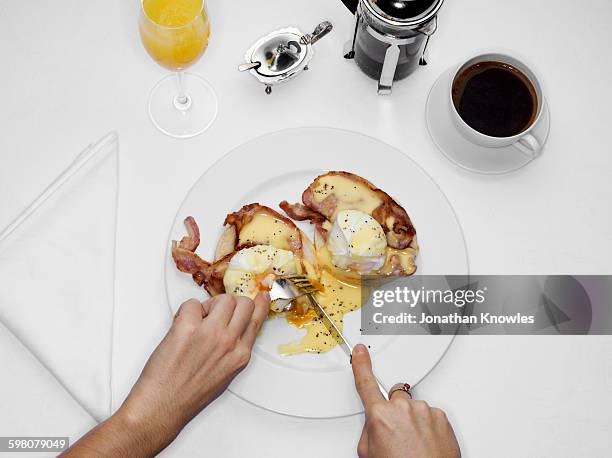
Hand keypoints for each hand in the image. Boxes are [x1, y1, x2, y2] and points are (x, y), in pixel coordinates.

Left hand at [117, 292, 269, 452]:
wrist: (162, 406)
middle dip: (231, 303)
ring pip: (222, 299)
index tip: (261, 296)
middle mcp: (229, 342)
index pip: (257, 320)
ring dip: (210, 305)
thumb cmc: (189, 394)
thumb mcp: (225, 373)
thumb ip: (233, 348)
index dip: (259, 304)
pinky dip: (186, 311)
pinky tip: (181, 326)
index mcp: (240, 355)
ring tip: (198, 321)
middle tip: (217, 311)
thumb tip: (230, 325)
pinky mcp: (187, 328)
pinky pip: (192, 303)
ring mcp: (209, 333)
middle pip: (243, 303)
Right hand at [352, 344, 459, 457]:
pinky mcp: (441, 416)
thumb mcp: (369, 453)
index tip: (360, 351)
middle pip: (393, 397)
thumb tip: (375, 423)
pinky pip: (429, 415)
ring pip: (413, 407)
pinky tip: (425, 442)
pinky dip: (427, 426)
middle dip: (393, 410)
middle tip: (396, 433)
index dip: (362, 364)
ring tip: (414, 443)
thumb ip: (370, 429)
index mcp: (380, 416)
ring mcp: (423, 411)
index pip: (366, 382)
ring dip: (412, 420)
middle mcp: (402, 408)